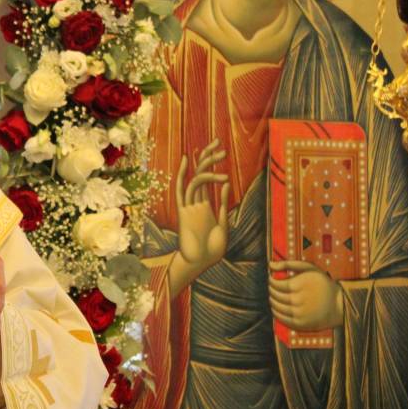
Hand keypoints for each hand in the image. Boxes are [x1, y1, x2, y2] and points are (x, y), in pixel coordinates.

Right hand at [172, 138, 229, 294]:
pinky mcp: (184, 212)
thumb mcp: (223, 225)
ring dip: (208, 164)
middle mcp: (197, 203)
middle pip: (201, 173)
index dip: (212, 163)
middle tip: (220, 144)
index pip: (207, 179)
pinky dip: (184, 175)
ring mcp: (190, 206)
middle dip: (209, 157)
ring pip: (196, 179)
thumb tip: (224, 184)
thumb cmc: (212, 250)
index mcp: (206, 206)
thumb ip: (222, 205)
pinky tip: (188, 161)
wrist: (200, 264)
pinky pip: (183, 190)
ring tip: (221, 155)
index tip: (219, 149)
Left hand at [269, 260, 344, 329]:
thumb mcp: (311, 269)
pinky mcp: (300, 324)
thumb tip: (270, 265)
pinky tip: (277, 308)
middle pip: (275, 295)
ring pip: (276, 307)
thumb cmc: (323, 284)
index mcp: (300, 285)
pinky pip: (281, 319)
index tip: (272, 279)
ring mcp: (298, 313)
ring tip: (274, 297)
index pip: (276, 284)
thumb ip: (290, 264)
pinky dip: (276, 313)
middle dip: (271, 290)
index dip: (271, 281)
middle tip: (273, 288)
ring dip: (272, 301)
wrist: (340, 305)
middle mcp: (298, 300)